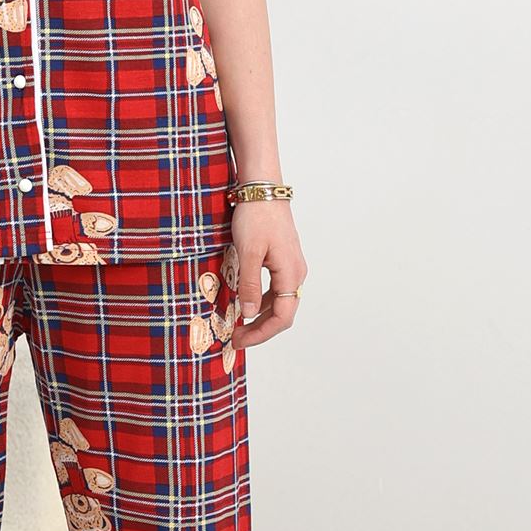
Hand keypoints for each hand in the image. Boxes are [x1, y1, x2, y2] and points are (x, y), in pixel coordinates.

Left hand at [231, 203, 307, 348]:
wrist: (262, 189)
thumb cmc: (256, 217)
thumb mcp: (248, 253)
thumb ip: (249, 285)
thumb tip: (247, 314)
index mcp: (290, 274)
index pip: (282, 317)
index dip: (261, 334)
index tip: (239, 341)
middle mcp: (295, 273)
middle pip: (282, 313)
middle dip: (259, 329)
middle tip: (235, 338)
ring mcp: (291, 266)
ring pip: (278, 302)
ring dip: (259, 316)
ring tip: (236, 324)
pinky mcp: (283, 260)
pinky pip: (274, 289)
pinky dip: (259, 300)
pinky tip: (243, 302)